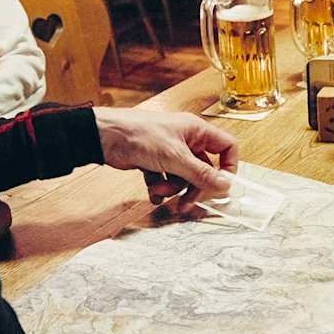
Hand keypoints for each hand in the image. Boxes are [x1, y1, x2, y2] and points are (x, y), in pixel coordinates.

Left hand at [93, 108, 237, 212]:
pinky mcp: (155, 161)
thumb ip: (202, 174)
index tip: (220, 186)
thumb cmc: (139, 135)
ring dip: (173, 189)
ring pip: (184, 177)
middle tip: (186, 202)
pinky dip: (160, 188)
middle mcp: (186, 140)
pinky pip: (166, 179)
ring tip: (159, 191)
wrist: (105, 137)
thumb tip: (226, 185)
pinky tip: (152, 192)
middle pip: (203, 169)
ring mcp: (170, 151)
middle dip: (193, 187)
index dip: (228, 167)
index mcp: (197, 131)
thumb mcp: (175, 158)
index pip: (226, 147)